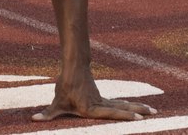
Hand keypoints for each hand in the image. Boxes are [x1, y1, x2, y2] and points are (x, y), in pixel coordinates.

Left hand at [32, 69, 156, 121]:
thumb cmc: (65, 86)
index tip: (137, 118)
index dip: (123, 116)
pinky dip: (131, 107)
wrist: (74, 68)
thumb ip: (47, 113)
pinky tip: (139, 109)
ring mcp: (104, 100)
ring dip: (138, 107)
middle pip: (122, 108)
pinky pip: (120, 104)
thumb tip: (33, 119)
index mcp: (91, 108)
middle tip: (154, 113)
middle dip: (138, 111)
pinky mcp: (104, 98)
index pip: (109, 113)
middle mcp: (100, 104)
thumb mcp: (56, 102)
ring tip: (154, 111)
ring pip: (124, 105)